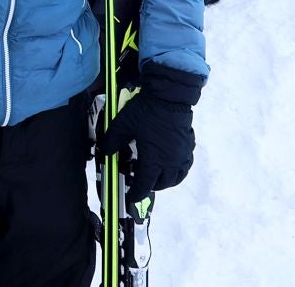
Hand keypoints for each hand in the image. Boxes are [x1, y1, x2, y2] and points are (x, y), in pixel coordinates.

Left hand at [99, 63, 203, 195]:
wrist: (170, 97)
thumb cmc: (146, 112)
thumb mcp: (122, 125)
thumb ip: (112, 141)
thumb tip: (105, 152)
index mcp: (154, 161)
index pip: (144, 186)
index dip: (135, 194)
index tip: (130, 197)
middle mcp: (170, 163)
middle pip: (162, 184)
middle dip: (149, 186)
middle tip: (138, 179)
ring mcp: (182, 156)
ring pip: (176, 178)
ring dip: (165, 180)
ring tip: (155, 175)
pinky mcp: (188, 147)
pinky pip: (185, 166)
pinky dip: (177, 170)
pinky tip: (170, 162)